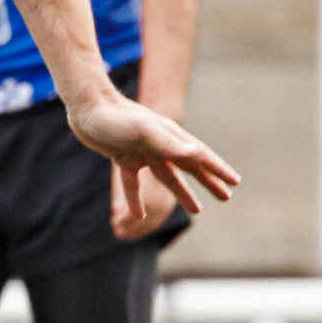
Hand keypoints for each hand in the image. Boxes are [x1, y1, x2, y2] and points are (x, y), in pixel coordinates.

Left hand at [67, 85, 239, 228]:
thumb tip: (194, 154)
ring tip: (197, 209)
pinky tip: (138, 215)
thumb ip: (166, 142)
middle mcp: (159, 144)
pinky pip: (133, 182)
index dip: (218, 169)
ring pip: (167, 177)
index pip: (199, 156)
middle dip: (208, 182)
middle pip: (190, 167)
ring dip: (182, 192)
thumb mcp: (141, 130)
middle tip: (226, 197)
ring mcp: (142, 151)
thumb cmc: (114, 117)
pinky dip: (136, 198)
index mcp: (169, 137)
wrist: (85, 107)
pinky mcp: (123, 156)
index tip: (235, 182)